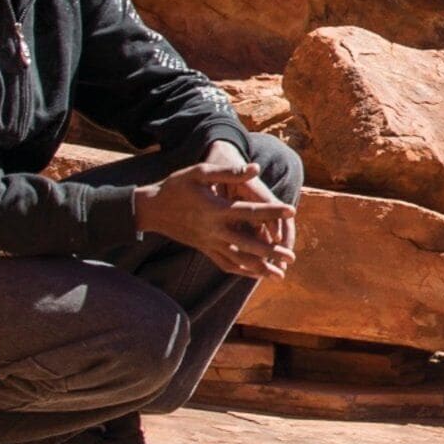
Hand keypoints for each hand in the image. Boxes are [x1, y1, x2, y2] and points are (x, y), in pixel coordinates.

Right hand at [138, 140, 296, 280]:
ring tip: (279, 275)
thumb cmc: (177, 186)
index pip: (249, 211)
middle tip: (292, 257)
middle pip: (246, 243)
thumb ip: (229, 172)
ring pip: (237, 259)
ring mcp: (208, 242)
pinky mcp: (204, 249)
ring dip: (259, 268)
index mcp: (215, 209)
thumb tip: (256, 168)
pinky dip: (241, 270)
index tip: (292, 210)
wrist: (151, 208)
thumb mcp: (200, 173)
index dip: (271, 210)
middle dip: (270, 251)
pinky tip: (256, 274)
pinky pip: (224, 263)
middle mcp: (213, 229)